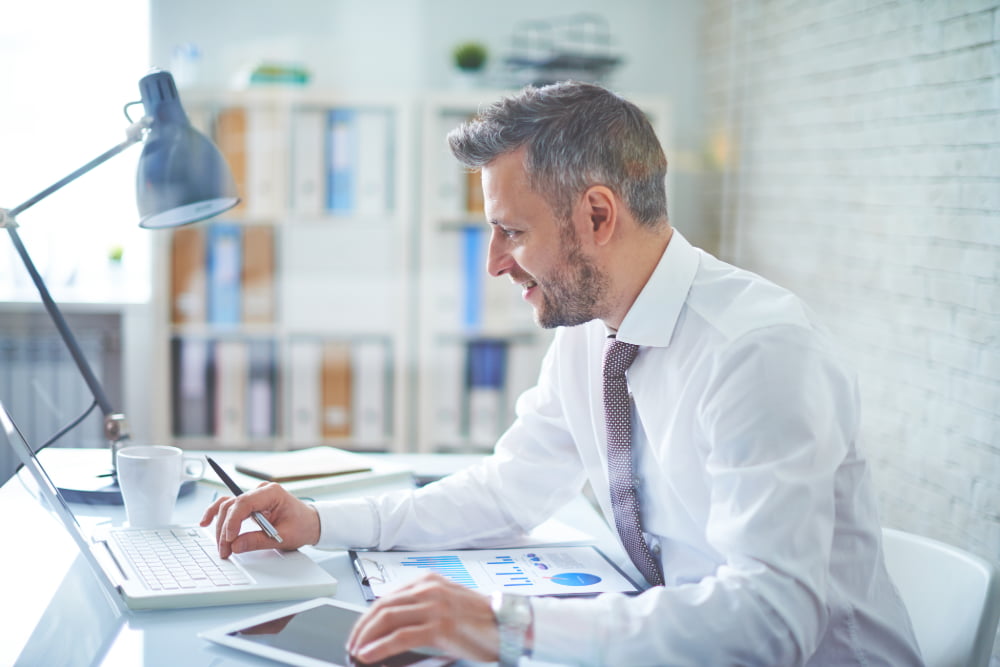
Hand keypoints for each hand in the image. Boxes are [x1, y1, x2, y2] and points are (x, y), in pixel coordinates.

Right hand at [199, 482, 319, 557]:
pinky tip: (206, 522)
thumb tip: (235, 545)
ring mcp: (254, 497)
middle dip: (225, 530)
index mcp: (272, 493)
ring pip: (227, 507)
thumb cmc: (302, 526)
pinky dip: (217, 514)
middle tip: (225, 551)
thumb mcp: (283, 537)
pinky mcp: (249, 504)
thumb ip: (258, 541)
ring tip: (221, 546)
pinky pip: (229, 506)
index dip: (233, 521)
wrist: (310, 523)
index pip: (244, 503)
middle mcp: (260, 491)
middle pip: (232, 506)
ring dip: (220, 526)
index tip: (230, 539)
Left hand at [347, 572, 497, 663]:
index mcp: (429, 581)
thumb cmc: (481, 619)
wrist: (508, 625)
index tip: (359, 631)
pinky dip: (379, 647)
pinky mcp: (440, 626)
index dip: (367, 616)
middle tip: (352, 643)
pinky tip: (368, 655)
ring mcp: (435, 606)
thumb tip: (392, 626)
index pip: (388, 596)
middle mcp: (429, 589)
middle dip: (361, 627)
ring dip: (365, 637)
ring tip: (356, 651)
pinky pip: (400, 637)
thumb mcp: (448, 603)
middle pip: (382, 606)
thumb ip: (422, 606)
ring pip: (386, 619)